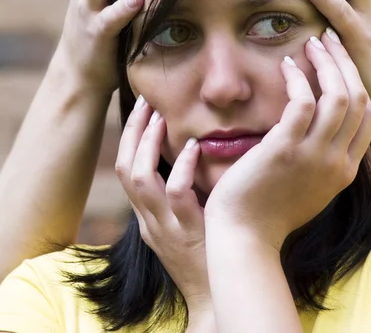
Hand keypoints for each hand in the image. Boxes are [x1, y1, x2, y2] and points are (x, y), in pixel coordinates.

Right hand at [115, 97, 211, 313]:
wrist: (217, 297)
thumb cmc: (207, 253)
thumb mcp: (184, 223)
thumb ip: (183, 193)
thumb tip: (193, 153)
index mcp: (146, 215)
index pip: (125, 168)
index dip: (130, 137)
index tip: (144, 108)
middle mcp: (147, 219)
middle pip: (124, 167)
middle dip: (132, 132)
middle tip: (146, 101)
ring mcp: (164, 226)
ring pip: (139, 178)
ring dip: (148, 143)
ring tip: (161, 117)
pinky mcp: (186, 231)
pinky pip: (175, 193)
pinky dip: (180, 167)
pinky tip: (194, 148)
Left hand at [204, 35, 370, 251]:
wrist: (244, 236)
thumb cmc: (269, 209)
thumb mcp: (309, 186)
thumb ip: (322, 158)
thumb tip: (319, 125)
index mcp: (345, 170)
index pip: (367, 116)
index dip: (356, 81)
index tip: (340, 60)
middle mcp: (338, 162)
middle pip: (358, 99)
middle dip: (345, 63)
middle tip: (328, 39)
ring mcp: (314, 156)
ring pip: (337, 97)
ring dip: (327, 63)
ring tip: (311, 44)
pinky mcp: (286, 149)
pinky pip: (302, 103)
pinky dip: (297, 79)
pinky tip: (286, 65)